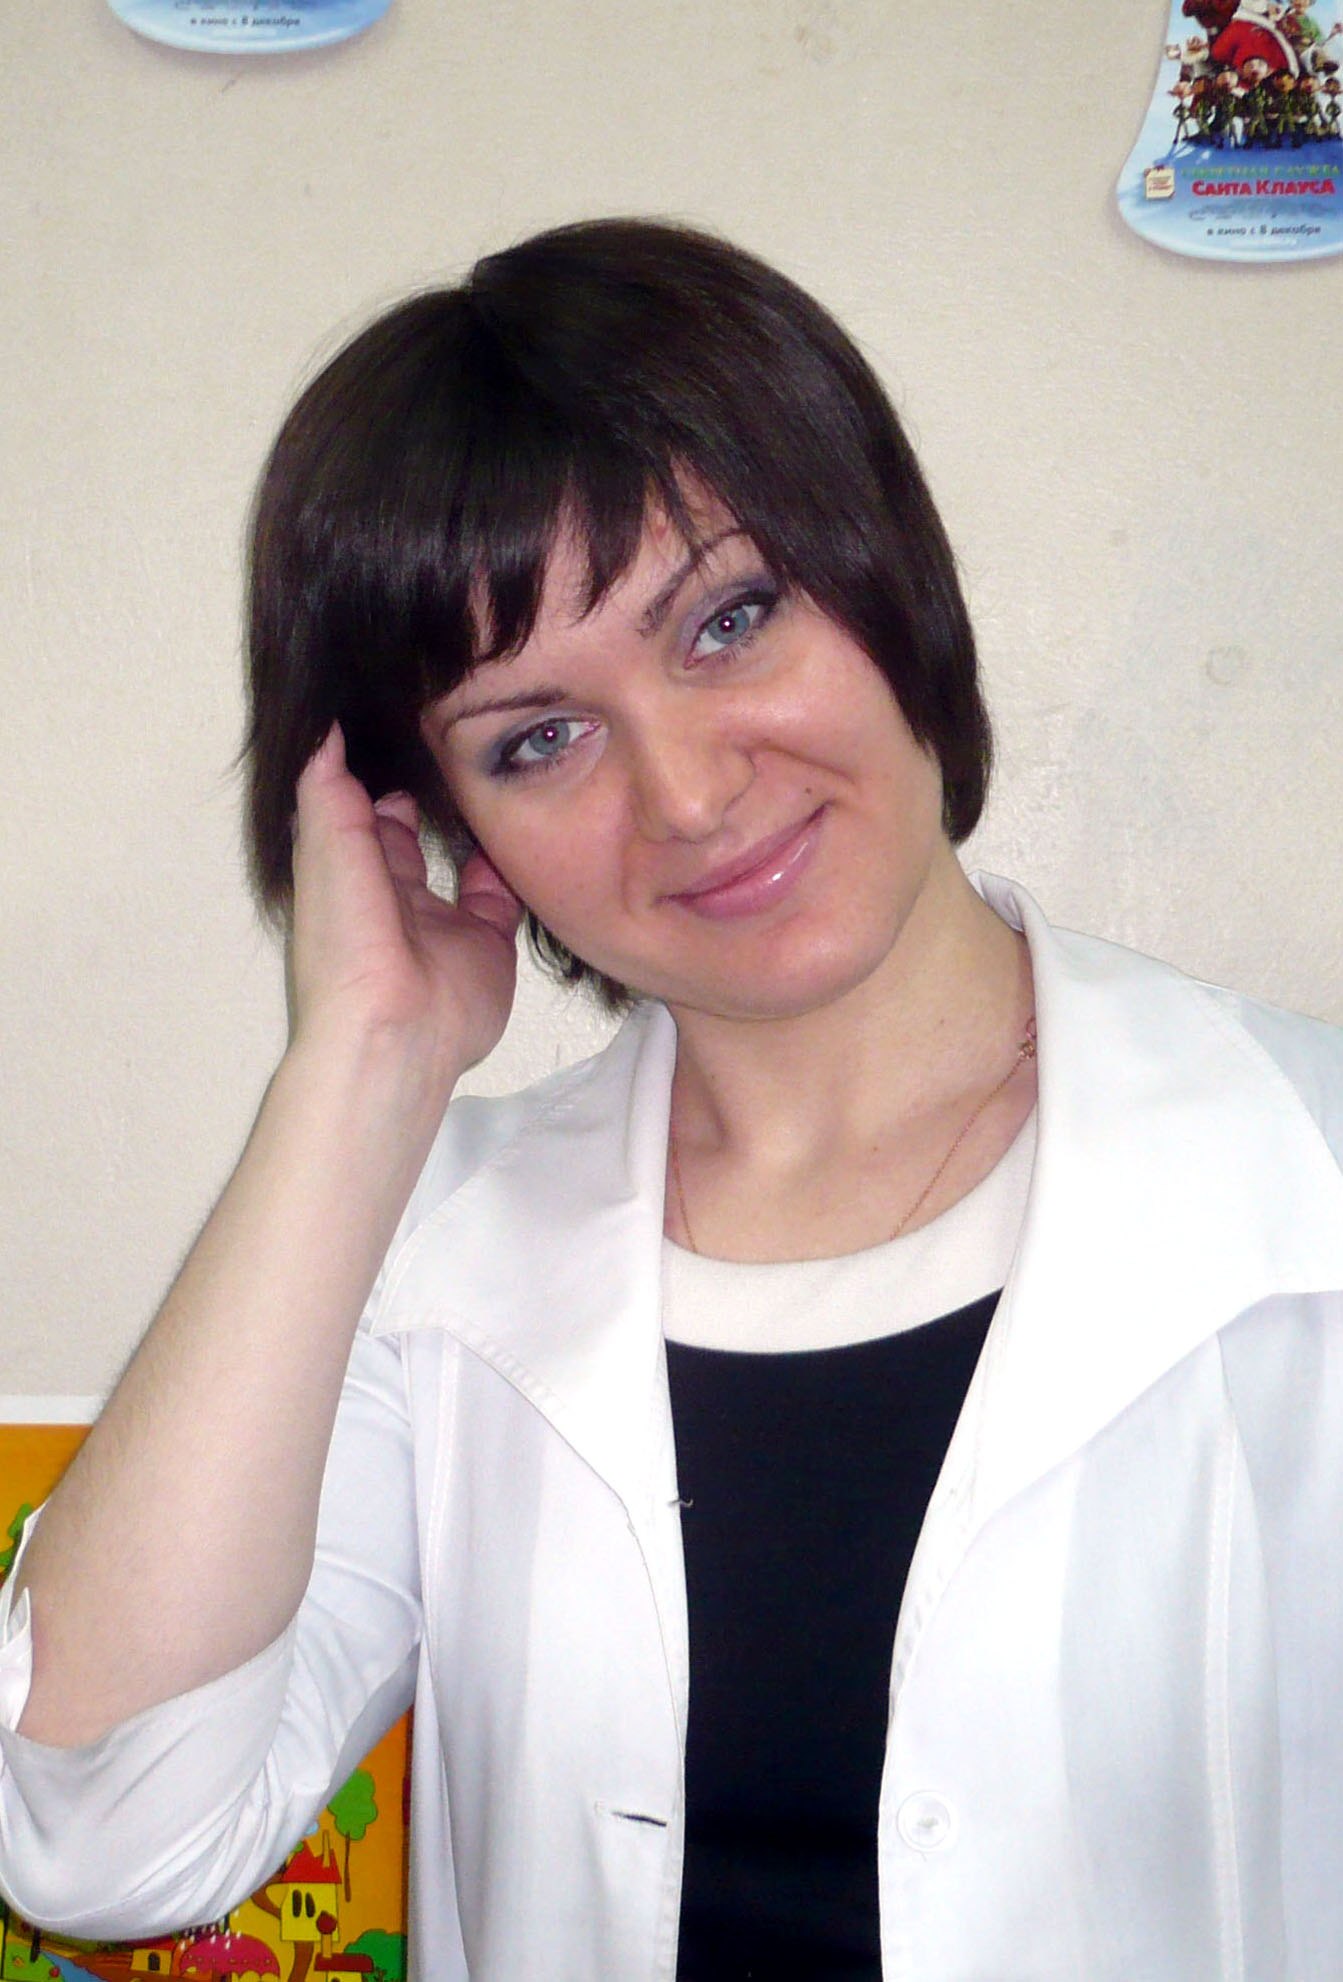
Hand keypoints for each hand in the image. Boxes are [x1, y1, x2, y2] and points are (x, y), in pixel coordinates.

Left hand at [289, 726, 521, 1085]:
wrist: (398, 1029)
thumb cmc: (348, 940)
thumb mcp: (327, 850)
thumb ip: (328, 790)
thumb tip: (324, 728)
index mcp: (344, 879)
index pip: (353, 816)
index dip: (369, 774)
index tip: (395, 726)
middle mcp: (390, 901)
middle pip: (405, 838)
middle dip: (422, 796)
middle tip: (450, 742)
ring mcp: (441, 924)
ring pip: (457, 861)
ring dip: (471, 826)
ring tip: (492, 772)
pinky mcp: (486, 943)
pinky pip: (502, 894)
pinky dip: (511, 865)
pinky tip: (518, 826)